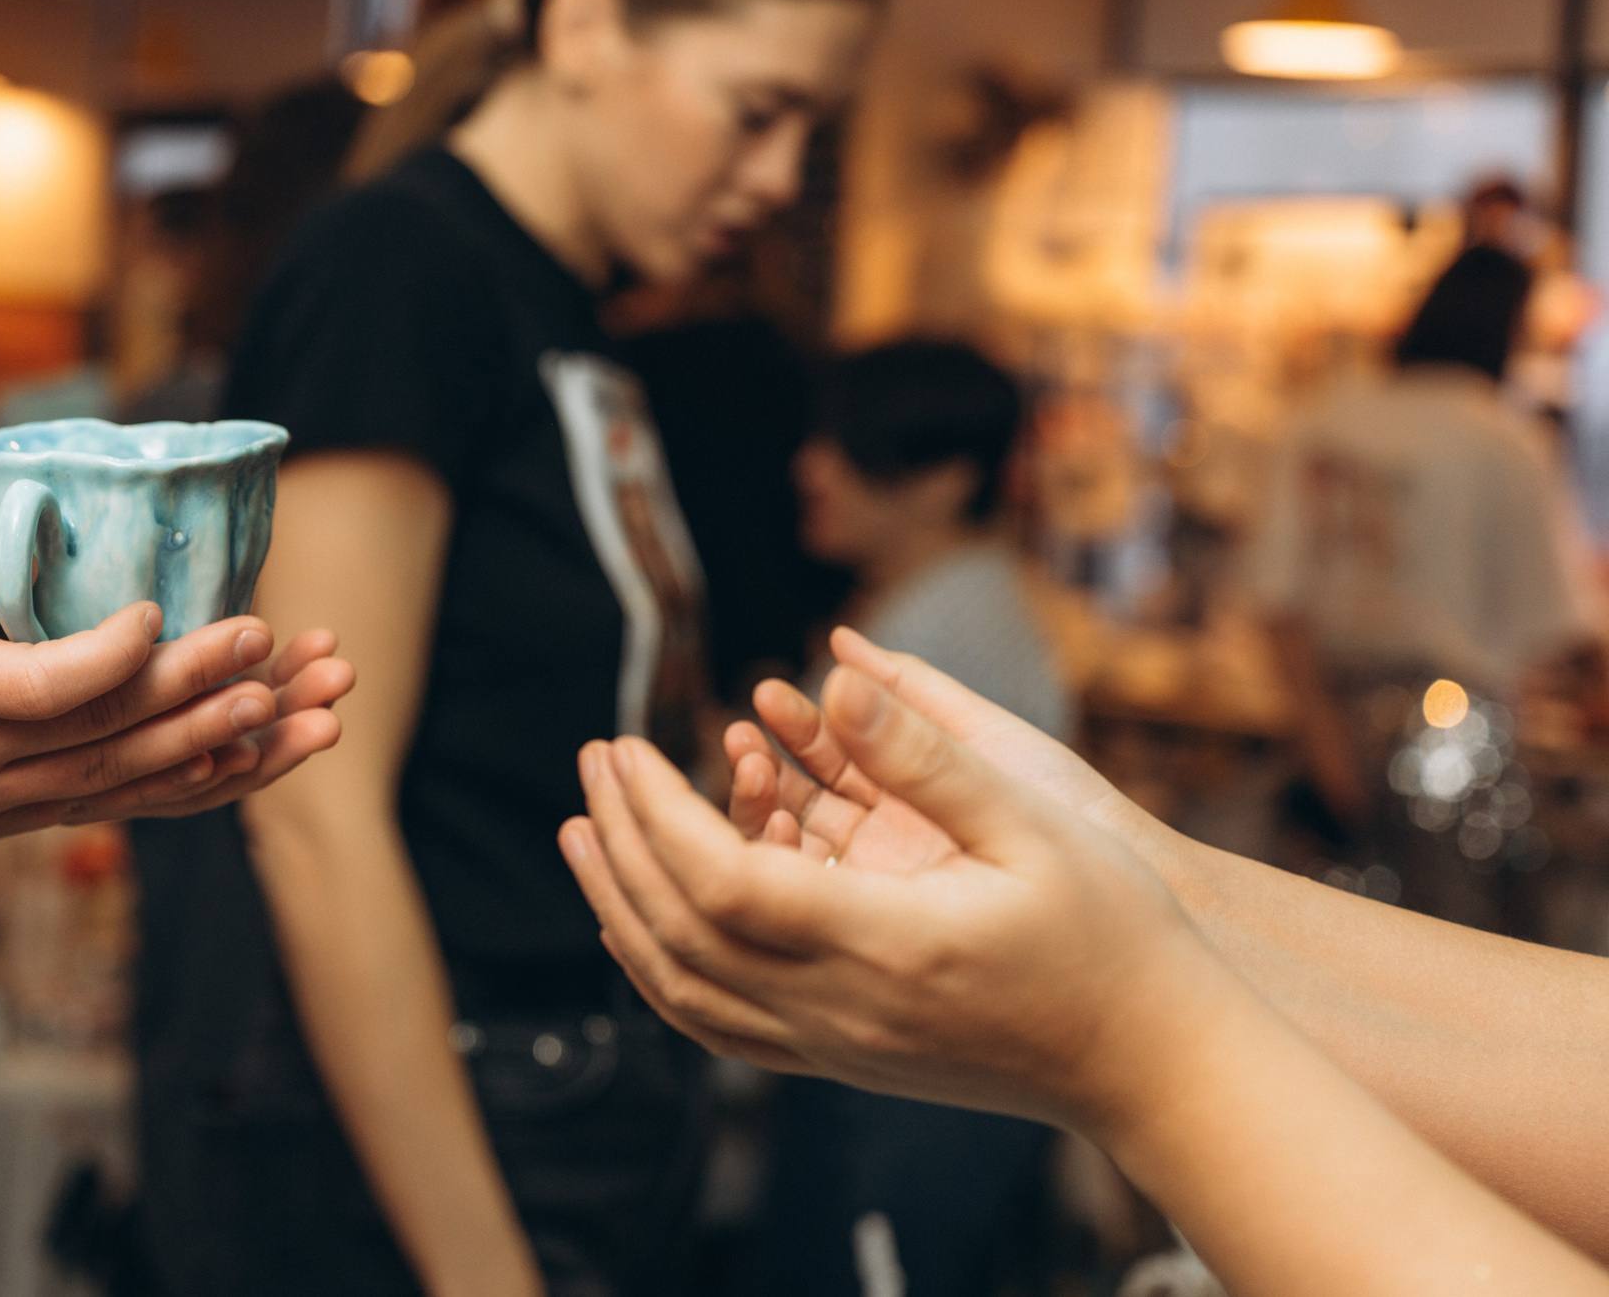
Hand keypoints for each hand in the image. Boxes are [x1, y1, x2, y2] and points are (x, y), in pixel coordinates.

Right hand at [0, 550, 349, 855]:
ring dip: (227, 750)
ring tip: (310, 718)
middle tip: (276, 646)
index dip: (118, 656)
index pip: (49, 686)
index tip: (164, 611)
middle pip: (111, 737)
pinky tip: (253, 763)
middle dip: (204, 693)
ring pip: (131, 785)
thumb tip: (47, 560)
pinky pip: (116, 810)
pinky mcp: (12, 824)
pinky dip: (189, 790)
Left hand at [558, 664, 1230, 1142]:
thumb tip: (832, 674)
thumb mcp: (1031, 822)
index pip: (719, 883)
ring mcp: (836, 1047)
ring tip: (585, 831)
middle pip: (678, 935)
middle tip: (592, 761)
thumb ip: (923, 753)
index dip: (655, 814)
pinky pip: (718, 1024)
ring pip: (683, 991)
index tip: (628, 747)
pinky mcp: (843, 1060)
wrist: (1156, 1066)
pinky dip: (660, 966)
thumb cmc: (1113, 936)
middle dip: (617, 842)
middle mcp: (841, 1009)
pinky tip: (645, 914)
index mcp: (882, 944)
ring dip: (617, 906)